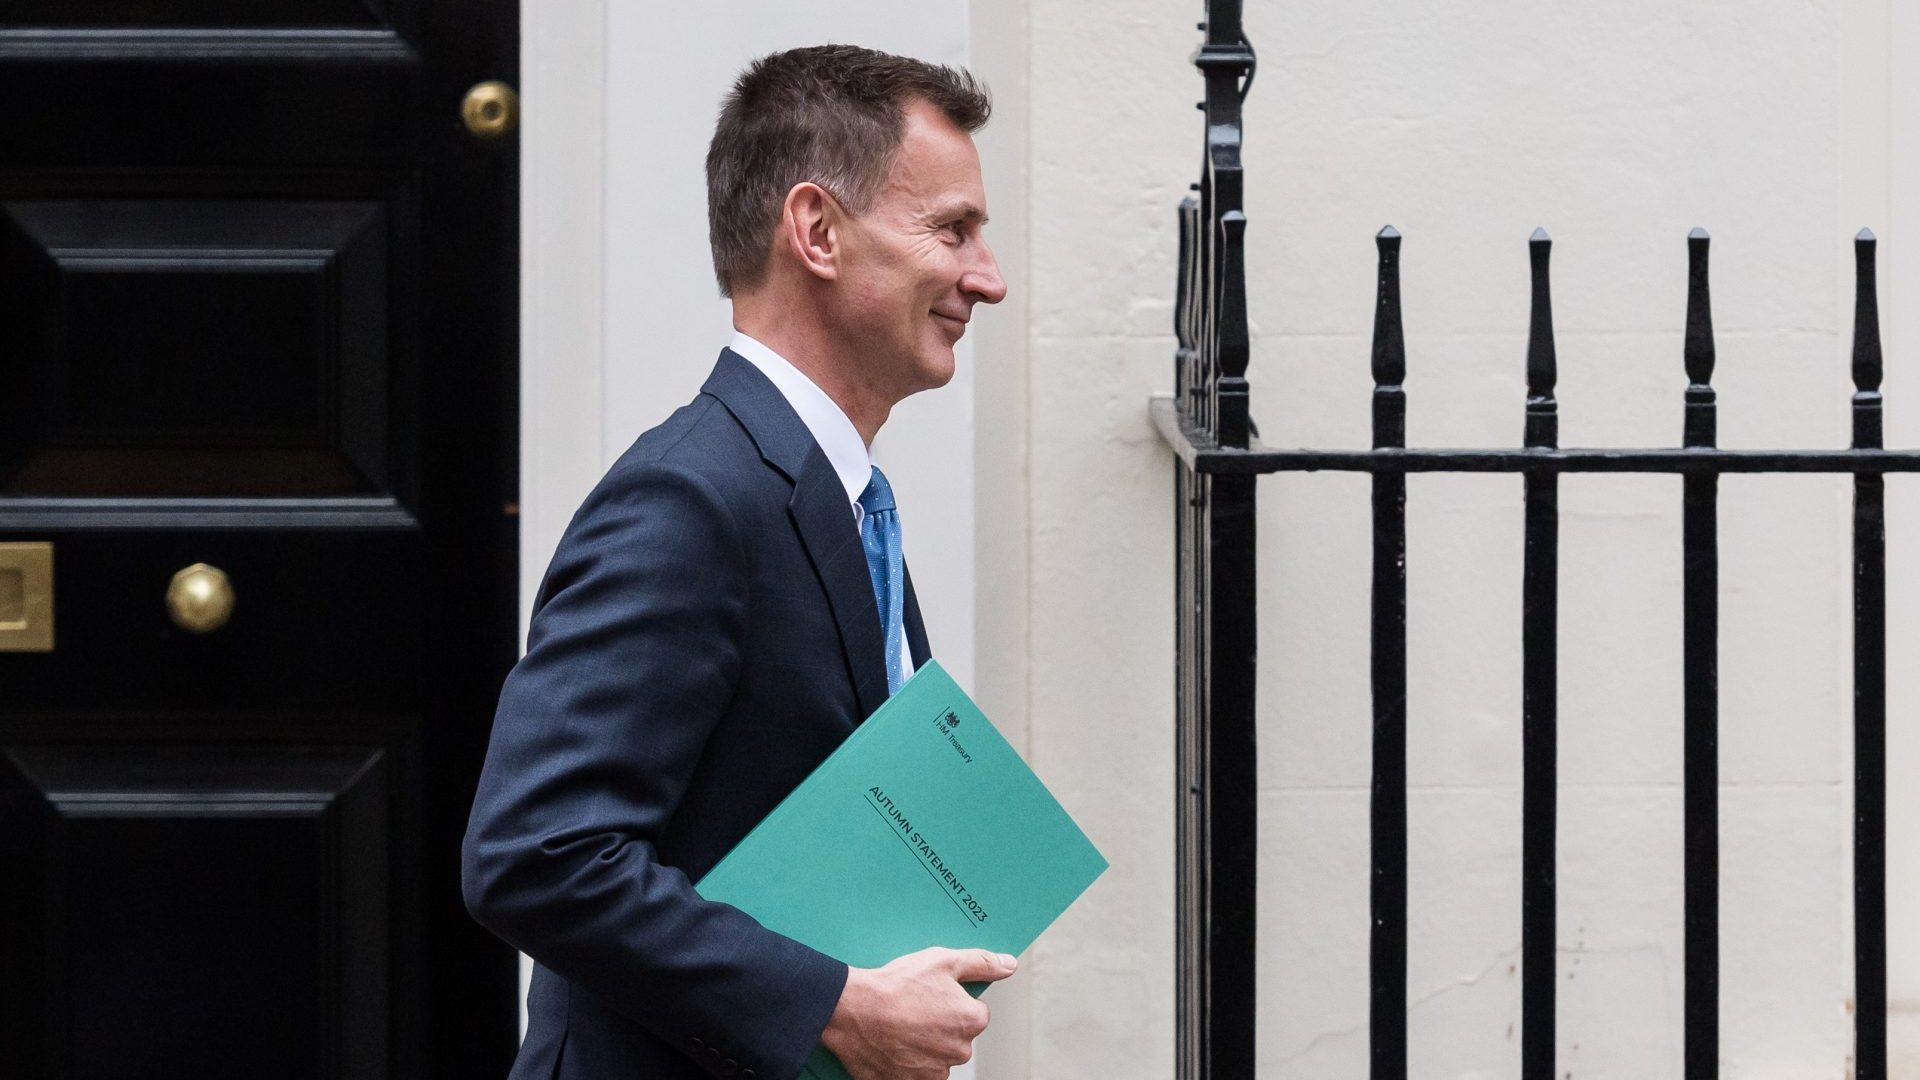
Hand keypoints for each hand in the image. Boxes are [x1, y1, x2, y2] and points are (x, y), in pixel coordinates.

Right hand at [820, 947, 1017, 1079]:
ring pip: (937, 1056)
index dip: (954, 1002)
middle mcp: (958, 1052)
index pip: (976, 1013)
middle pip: (957, 1037)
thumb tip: (1009, 965)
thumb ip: (981, 962)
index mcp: (970, 1021)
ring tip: (898, 1025)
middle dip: (940, 1025)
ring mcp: (934, 1072)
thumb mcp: (942, 961)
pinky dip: (906, 1061)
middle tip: (912, 1008)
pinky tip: (892, 1043)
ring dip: (924, 1045)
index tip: (932, 996)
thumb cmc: (896, 985)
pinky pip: (916, 1073)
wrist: (852, 1012)